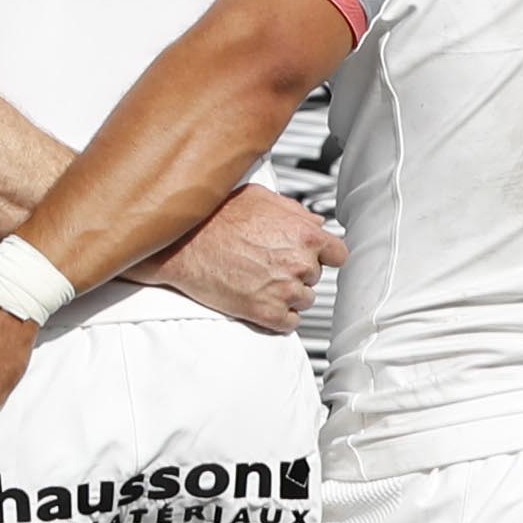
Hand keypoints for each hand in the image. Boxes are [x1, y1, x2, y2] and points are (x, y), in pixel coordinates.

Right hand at [143, 184, 336, 332]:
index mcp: (305, 235)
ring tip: (264, 282)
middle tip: (273, 265)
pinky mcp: (266, 313)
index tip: (317, 258)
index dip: (325, 256)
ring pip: (304, 300)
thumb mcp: (260, 198)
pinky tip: (263, 302)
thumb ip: (294, 211)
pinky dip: (279, 317)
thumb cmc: (214, 218)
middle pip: (315, 276)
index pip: (338, 254)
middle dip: (298, 272)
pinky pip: (289, 323)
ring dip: (289, 295)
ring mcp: (284, 291)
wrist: (183, 244)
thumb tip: (312, 222)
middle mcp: (299, 264)